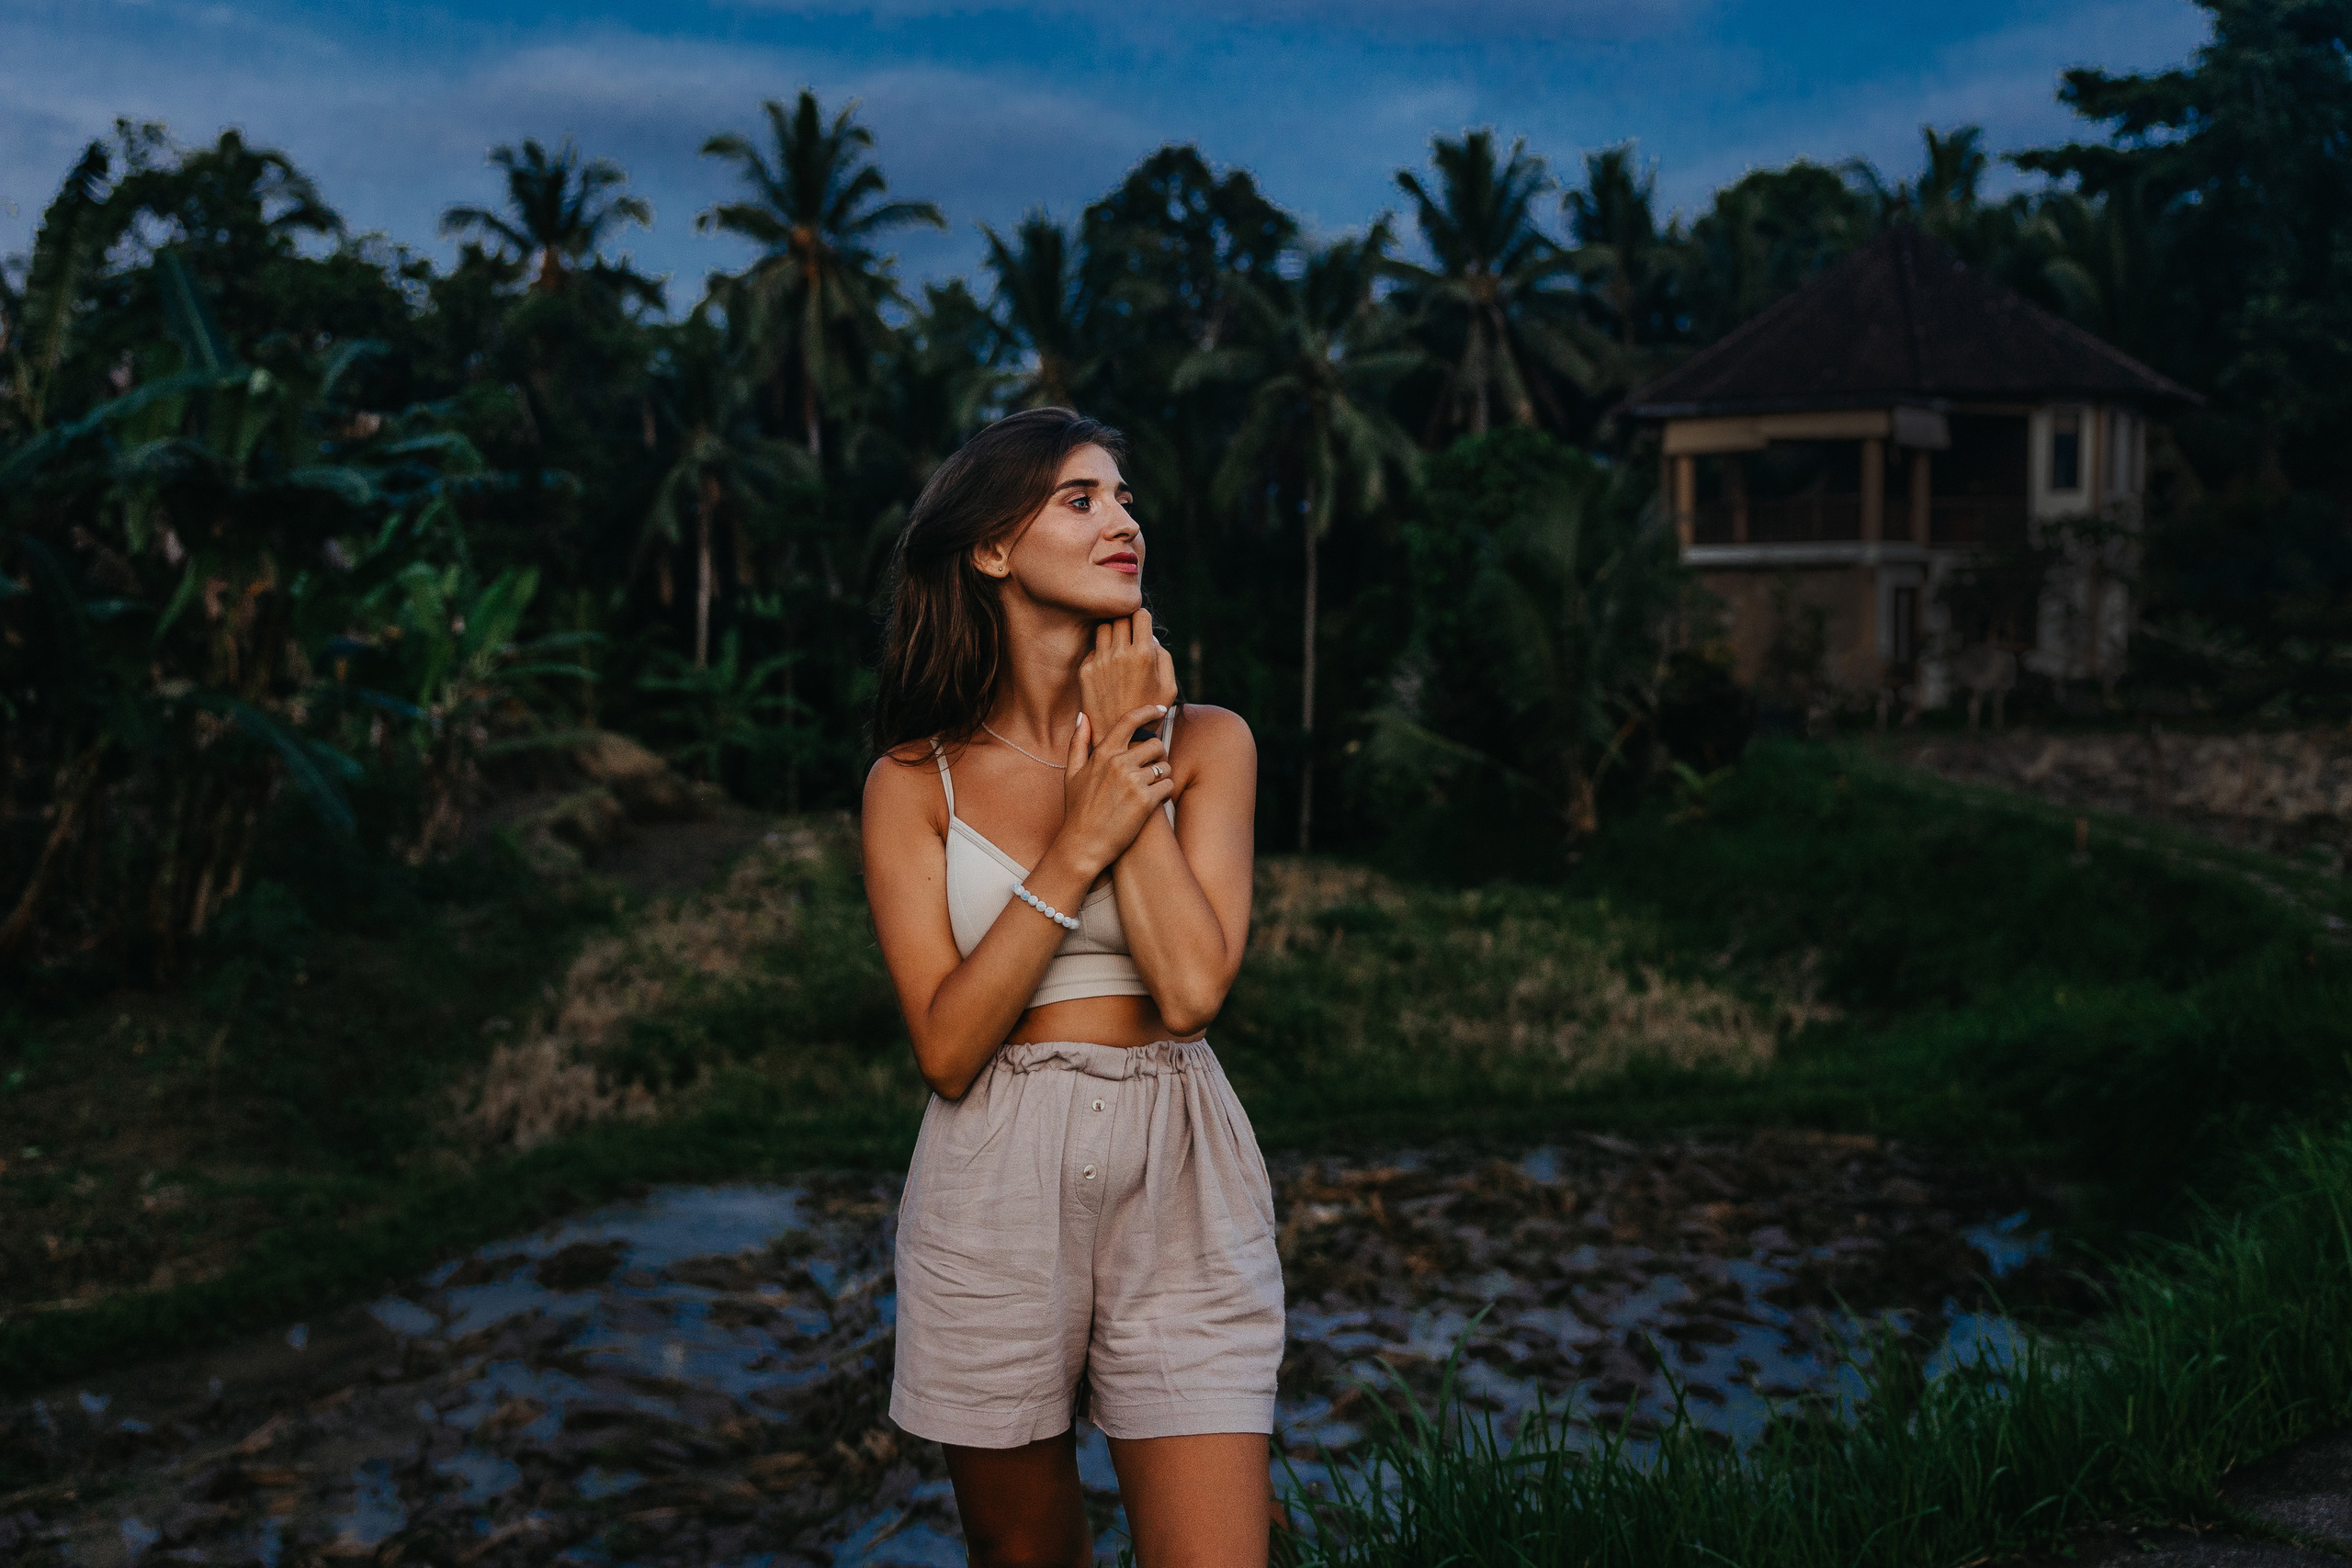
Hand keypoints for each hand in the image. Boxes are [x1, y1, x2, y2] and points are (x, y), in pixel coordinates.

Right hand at [1054, 703, 1174, 876]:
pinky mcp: (1146, 801)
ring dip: (1162, 776)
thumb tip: (1083, 716)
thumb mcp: (1072, 774)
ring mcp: (1133, 782)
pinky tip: (1154, 801)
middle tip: (1150, 771)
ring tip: (1150, 789)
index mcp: (1103, 754)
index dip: (1147, 711)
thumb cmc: (1077, 810)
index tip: (1160, 708)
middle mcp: (1119, 763)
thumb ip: (1078, 742)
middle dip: (1157, 757)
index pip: (1129, 721)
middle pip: (1155, 745)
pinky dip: (1165, 793)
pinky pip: (1168, 786)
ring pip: (1165, 766)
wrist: (1083, 845)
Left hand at [1080, 610, 1177, 746]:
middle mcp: (1119, 654)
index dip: (1142, 619)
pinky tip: (1107, 669)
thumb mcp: (1169, 686)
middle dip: (1126, 623)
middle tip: (1130, 637)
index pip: (1139, 614)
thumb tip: (1150, 637)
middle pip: (1119, 617)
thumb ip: (1163, 657)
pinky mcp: (1085, 671)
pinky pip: (1093, 649)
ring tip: (1118, 649)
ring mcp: (1100, 662)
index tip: (1142, 627)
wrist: (1122, 739)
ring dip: (1112, 633)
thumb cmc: (1150, 712)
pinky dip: (1100, 653)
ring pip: (1103, 628)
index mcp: (1143, 655)